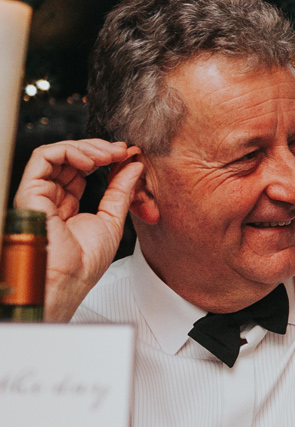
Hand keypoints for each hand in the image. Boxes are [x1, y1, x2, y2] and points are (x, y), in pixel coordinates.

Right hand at [13, 139, 143, 322]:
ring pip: (56, 153)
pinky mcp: (30, 190)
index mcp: (67, 205)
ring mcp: (39, 193)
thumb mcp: (112, 219)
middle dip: (98, 149)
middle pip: (69, 159)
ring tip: (110, 154)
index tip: (128, 154)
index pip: (82, 170)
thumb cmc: (85, 262)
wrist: (70, 279)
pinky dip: (69, 150)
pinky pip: (42, 157)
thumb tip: (132, 164)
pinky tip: (92, 159)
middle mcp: (51, 197)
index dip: (104, 157)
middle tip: (122, 150)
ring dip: (87, 147)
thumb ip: (121, 190)